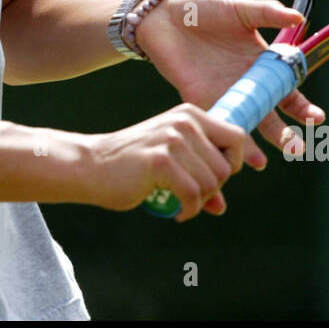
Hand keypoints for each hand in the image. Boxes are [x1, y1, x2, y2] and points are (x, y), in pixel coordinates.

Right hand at [84, 103, 248, 221]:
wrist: (91, 166)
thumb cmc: (131, 165)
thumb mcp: (170, 161)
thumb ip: (198, 176)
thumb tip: (221, 206)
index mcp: (190, 115)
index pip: (237, 138)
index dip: (233, 164)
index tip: (215, 180)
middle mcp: (184, 122)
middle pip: (226, 167)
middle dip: (214, 189)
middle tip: (192, 197)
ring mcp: (171, 140)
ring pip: (212, 183)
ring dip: (200, 202)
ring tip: (182, 204)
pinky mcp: (160, 161)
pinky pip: (193, 195)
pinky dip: (189, 210)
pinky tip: (177, 212)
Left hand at [134, 0, 324, 170]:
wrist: (165, 16)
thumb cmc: (205, 9)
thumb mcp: (240, 9)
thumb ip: (267, 13)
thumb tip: (299, 17)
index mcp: (262, 65)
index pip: (288, 92)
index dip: (302, 107)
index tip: (315, 118)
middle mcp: (247, 85)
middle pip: (270, 116)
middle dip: (284, 135)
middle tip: (296, 149)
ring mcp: (225, 95)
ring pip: (244, 126)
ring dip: (253, 146)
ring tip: (261, 162)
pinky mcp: (200, 100)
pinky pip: (215, 124)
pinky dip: (222, 139)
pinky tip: (229, 153)